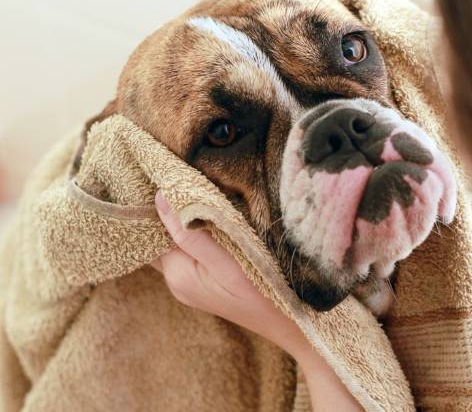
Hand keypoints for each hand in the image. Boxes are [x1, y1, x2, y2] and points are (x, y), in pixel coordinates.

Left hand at [152, 191, 362, 411]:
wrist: (291, 324)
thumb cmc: (263, 293)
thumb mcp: (227, 261)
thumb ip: (190, 232)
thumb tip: (158, 198)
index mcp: (178, 274)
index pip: (150, 233)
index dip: (154, 205)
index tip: (163, 175)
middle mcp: (178, 281)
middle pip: (161, 238)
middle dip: (168, 211)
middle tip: (179, 178)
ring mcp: (191, 284)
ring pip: (177, 244)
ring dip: (184, 221)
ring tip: (194, 193)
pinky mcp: (206, 283)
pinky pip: (191, 252)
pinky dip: (196, 234)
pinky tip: (210, 219)